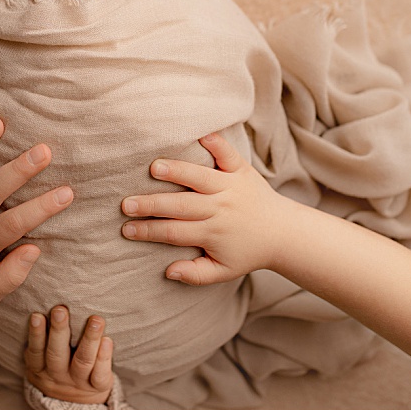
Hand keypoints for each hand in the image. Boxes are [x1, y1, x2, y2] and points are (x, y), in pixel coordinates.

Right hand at [24, 306, 114, 404]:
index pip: (36, 351)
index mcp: (40, 368)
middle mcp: (57, 375)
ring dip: (89, 339)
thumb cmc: (57, 367)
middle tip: (60, 310)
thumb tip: (44, 303)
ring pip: (82, 361)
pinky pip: (100, 374)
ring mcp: (78, 382)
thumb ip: (43, 339)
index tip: (37, 315)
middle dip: (59, 331)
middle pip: (57, 354)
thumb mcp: (42, 359)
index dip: (36, 334)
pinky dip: (104, 357)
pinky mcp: (97, 386)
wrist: (74, 403)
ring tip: (95, 320)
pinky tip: (107, 340)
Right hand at [120, 132, 283, 284]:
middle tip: (126, 203)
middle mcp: (220, 208)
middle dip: (152, 204)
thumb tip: (168, 271)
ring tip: (154, 168)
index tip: (126, 229)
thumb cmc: (248, 252)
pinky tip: (199, 135)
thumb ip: (195, 274)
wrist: (284, 233)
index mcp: (213, 233)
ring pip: (200, 177)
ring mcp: (231, 187)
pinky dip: (215, 143)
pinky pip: (228, 154)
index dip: (148, 231)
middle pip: (181, 205)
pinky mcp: (242, 170)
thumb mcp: (223, 271)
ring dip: (177, 171)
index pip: (174, 232)